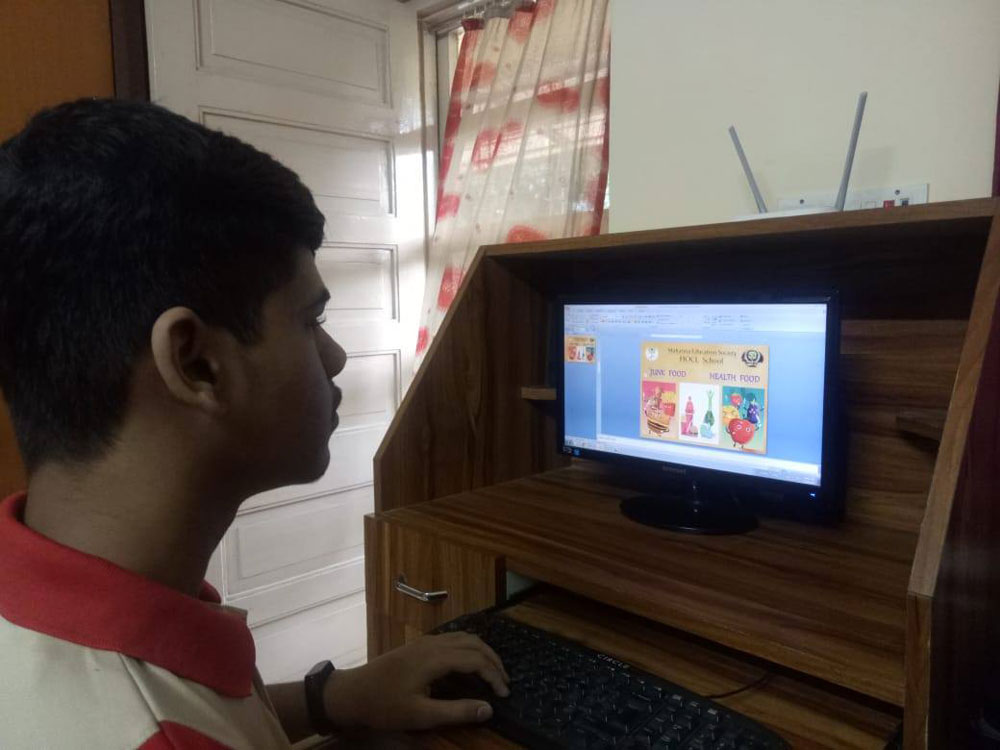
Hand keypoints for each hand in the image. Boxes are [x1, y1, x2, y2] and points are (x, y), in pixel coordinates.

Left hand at [322, 632, 509, 731]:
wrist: (353, 692)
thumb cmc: (385, 706)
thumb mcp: (421, 715)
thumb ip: (456, 711)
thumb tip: (489, 708)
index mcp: (435, 658)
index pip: (476, 659)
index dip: (494, 675)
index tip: (505, 694)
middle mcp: (433, 644)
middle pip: (473, 643)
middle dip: (493, 661)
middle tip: (505, 682)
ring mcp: (425, 642)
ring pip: (464, 637)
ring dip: (482, 652)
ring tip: (493, 672)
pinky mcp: (419, 645)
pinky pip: (453, 638)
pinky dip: (470, 648)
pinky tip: (470, 662)